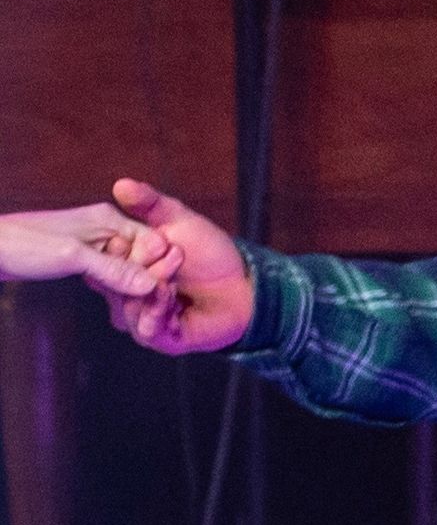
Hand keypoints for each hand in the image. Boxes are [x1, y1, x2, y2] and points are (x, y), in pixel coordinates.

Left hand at [0, 204, 181, 298]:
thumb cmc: (20, 245)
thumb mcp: (71, 257)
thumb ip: (113, 269)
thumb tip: (152, 285)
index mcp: (108, 219)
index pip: (154, 243)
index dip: (159, 269)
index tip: (159, 295)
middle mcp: (106, 229)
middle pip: (145, 257)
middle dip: (150, 282)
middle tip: (150, 311)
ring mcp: (95, 244)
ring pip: (130, 268)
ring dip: (134, 290)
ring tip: (137, 313)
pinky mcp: (83, 259)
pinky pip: (112, 275)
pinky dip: (117, 290)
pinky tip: (118, 306)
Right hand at [104, 180, 255, 354]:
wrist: (244, 284)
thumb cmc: (209, 253)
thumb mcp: (179, 221)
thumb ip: (150, 204)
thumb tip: (121, 184)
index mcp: (124, 268)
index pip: (103, 261)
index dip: (119, 249)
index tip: (139, 236)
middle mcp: (127, 295)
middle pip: (115, 285)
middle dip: (140, 267)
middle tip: (171, 251)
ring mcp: (142, 319)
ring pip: (128, 309)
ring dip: (151, 289)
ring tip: (172, 276)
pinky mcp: (162, 340)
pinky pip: (148, 331)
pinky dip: (156, 313)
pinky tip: (168, 296)